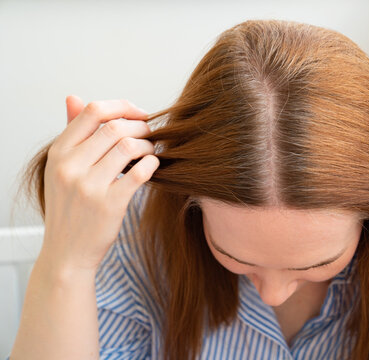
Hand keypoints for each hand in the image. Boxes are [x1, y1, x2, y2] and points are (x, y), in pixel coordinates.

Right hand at [40, 95, 158, 272]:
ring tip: (151, 152)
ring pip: (129, 147)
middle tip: (151, 134)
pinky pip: (139, 173)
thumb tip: (74, 97)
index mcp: (58, 152)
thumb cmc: (69, 207)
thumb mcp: (60, 168)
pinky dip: (152, 164)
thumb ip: (72, 133)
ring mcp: (89, 186)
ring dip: (148, 145)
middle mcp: (69, 166)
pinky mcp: (109, 204)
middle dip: (141, 126)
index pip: (93, 111)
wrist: (66, 252)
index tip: (138, 114)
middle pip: (115, 127)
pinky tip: (152, 166)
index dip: (122, 106)